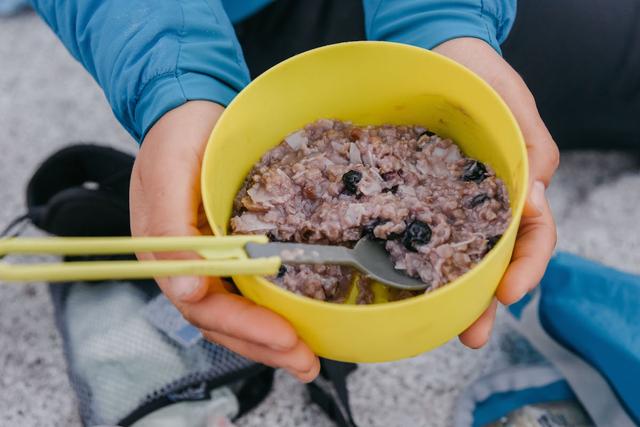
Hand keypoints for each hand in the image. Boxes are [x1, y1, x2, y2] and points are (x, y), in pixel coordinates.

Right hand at [130, 101, 319, 381]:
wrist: (189, 109)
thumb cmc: (177, 135)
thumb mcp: (169, 172)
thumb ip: (170, 231)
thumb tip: (183, 293)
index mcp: (167, 253)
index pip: (204, 305)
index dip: (243, 326)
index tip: (284, 337)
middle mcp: (188, 264)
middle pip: (223, 320)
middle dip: (264, 345)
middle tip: (306, 362)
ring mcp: (209, 259)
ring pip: (237, 312)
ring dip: (270, 339)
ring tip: (307, 359)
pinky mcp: (229, 248)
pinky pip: (248, 290)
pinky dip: (271, 311)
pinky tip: (297, 322)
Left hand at [434, 38, 558, 347]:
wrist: (440, 55)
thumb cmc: (483, 77)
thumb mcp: (514, 105)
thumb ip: (530, 149)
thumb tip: (533, 200)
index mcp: (518, 187)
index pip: (533, 237)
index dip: (525, 268)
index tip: (508, 293)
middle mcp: (485, 204)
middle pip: (493, 259)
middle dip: (484, 300)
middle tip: (471, 334)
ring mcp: (451, 204)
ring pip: (457, 254)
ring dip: (451, 293)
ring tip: (439, 326)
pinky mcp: (419, 196)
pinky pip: (419, 231)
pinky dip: (415, 258)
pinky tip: (402, 282)